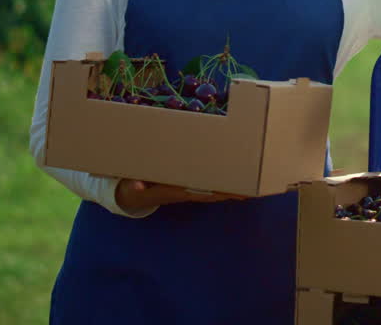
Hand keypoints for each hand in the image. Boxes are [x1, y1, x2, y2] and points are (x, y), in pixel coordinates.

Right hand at [115, 179, 246, 210]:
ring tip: (249, 189)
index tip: (226, 192)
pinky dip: (223, 186)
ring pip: (213, 191)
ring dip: (230, 191)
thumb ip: (134, 184)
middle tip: (249, 191)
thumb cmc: (133, 187)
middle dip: (228, 193)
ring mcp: (188, 190)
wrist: (133, 196)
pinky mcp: (189, 186)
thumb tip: (137, 185)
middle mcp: (185, 192)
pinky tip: (236, 184)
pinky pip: (209, 187)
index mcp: (173, 192)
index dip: (212, 193)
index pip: (196, 193)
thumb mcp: (131, 185)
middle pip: (211, 194)